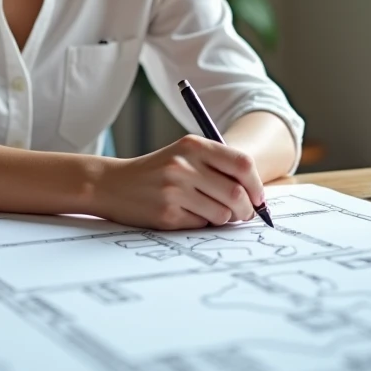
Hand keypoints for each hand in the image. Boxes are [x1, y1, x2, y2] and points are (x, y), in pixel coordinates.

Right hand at [92, 135, 265, 229]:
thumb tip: (256, 196)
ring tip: (209, 212)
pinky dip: (201, 223)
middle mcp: (184, 165)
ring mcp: (174, 190)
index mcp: (193, 145)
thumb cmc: (156, 171)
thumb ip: (217, 167)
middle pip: (236, 193)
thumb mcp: (183, 155)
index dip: (256, 184)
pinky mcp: (166, 213)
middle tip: (243, 215)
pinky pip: (201, 224)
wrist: (112, 184)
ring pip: (222, 213)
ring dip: (223, 218)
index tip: (258, 198)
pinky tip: (187, 214)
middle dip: (246, 210)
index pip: (242, 163)